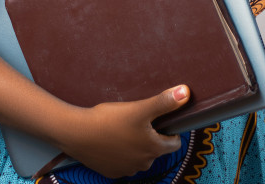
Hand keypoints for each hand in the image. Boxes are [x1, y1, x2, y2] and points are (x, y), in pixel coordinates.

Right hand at [59, 85, 189, 177]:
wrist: (78, 133)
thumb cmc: (110, 120)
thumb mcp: (140, 108)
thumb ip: (164, 102)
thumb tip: (186, 92)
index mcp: (154, 149)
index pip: (174, 143)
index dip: (169, 131)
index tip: (160, 120)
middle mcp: (144, 164)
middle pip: (155, 149)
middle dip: (151, 136)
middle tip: (138, 120)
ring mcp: (127, 170)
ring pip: (139, 156)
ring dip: (135, 145)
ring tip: (124, 128)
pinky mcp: (111, 172)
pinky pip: (122, 162)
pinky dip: (121, 152)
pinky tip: (112, 139)